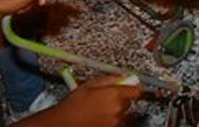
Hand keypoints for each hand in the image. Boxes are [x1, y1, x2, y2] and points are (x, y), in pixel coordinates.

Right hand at [20, 75, 140, 126]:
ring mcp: (115, 124)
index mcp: (114, 95)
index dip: (133, 88)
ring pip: (123, 117)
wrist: (61, 125)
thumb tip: (124, 77)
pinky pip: (117, 126)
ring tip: (99, 113)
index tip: (131, 88)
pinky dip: (111, 123)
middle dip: (120, 101)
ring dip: (116, 114)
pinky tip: (98, 120)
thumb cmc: (71, 107)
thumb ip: (110, 79)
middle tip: (105, 102)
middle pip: (129, 104)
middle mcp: (118, 111)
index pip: (137, 91)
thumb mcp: (89, 85)